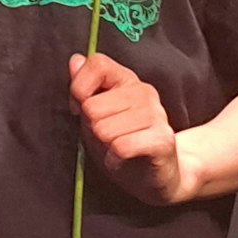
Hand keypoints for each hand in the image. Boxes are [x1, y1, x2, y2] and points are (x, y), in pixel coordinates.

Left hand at [71, 50, 187, 204]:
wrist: (159, 177)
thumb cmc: (125, 145)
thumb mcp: (97, 116)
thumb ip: (85, 88)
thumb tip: (75, 60)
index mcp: (128, 81)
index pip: (97, 64)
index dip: (79, 89)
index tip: (81, 110)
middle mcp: (144, 92)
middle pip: (92, 107)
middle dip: (92, 128)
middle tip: (107, 137)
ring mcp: (156, 115)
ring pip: (103, 129)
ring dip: (104, 146)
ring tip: (118, 149)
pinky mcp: (161, 140)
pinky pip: (120, 147)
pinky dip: (114, 160)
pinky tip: (122, 160)